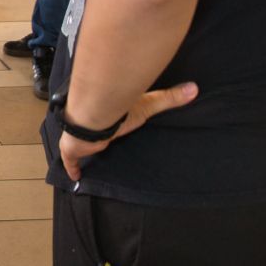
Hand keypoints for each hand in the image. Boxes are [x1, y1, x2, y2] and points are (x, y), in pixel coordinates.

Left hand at [57, 81, 198, 180]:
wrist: (93, 115)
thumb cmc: (119, 109)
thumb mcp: (148, 104)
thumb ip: (170, 98)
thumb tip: (195, 88)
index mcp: (106, 115)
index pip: (106, 120)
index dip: (107, 124)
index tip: (110, 129)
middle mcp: (90, 124)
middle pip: (90, 132)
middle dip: (92, 137)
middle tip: (98, 146)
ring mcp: (78, 137)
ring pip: (79, 145)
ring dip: (81, 150)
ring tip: (86, 160)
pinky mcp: (70, 149)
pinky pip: (70, 161)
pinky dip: (73, 168)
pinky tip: (75, 177)